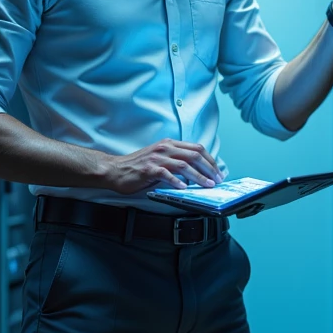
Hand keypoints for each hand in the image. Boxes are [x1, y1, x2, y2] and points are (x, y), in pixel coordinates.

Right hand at [101, 139, 221, 193]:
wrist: (115, 170)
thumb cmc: (137, 167)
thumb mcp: (160, 159)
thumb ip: (176, 161)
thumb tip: (196, 172)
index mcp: (169, 144)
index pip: (196, 148)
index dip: (210, 160)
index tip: (217, 171)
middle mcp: (165, 148)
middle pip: (194, 155)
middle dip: (209, 168)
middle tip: (217, 179)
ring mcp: (157, 158)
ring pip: (184, 164)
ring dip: (198, 176)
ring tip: (207, 184)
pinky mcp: (148, 169)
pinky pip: (166, 174)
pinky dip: (177, 181)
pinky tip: (184, 188)